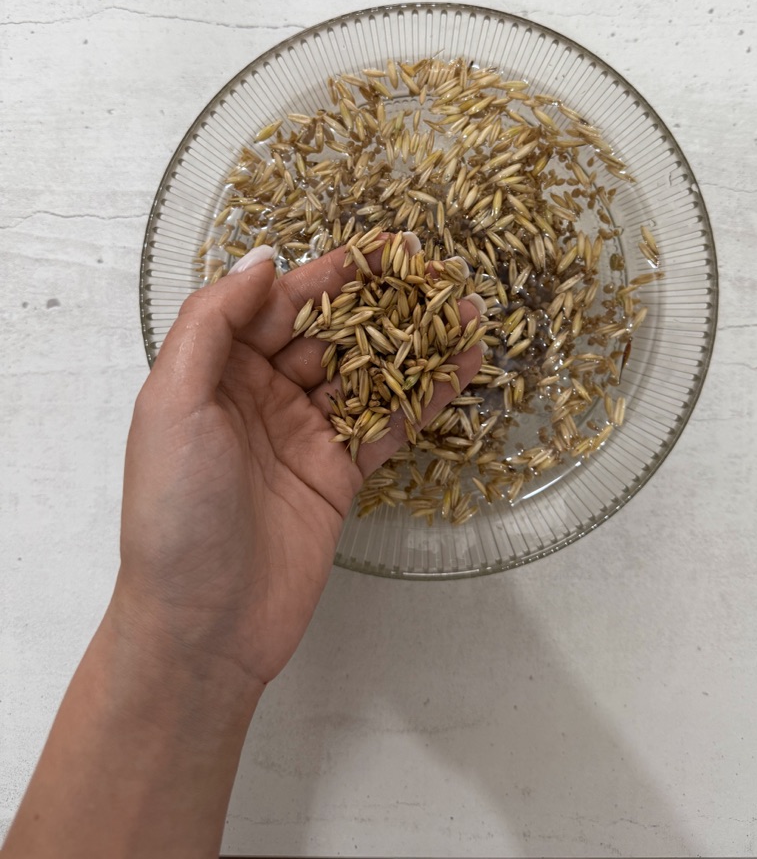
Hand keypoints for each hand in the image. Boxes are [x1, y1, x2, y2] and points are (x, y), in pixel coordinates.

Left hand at [115, 242, 482, 687]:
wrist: (202, 623)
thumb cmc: (174, 511)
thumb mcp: (173, 403)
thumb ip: (212, 324)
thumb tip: (262, 260)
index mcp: (215, 371)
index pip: (275, 305)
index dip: (326, 276)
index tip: (378, 250)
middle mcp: (260, 395)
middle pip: (327, 333)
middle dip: (379, 301)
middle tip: (434, 271)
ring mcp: (304, 435)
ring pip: (365, 374)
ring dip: (412, 344)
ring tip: (464, 311)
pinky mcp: (339, 474)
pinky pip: (387, 424)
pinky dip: (425, 396)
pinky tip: (462, 368)